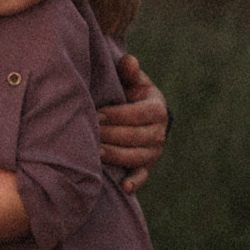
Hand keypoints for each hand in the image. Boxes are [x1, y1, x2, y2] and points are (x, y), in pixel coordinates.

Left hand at [97, 53, 168, 193]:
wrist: (142, 115)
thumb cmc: (131, 93)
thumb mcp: (133, 81)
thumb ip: (129, 72)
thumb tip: (129, 61)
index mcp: (156, 109)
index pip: (136, 114)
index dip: (116, 115)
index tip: (95, 115)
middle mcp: (159, 132)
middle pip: (134, 136)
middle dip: (111, 135)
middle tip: (90, 134)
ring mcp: (154, 152)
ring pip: (135, 156)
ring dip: (116, 156)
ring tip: (95, 154)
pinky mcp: (147, 167)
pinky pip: (142, 177)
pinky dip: (134, 183)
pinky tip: (123, 188)